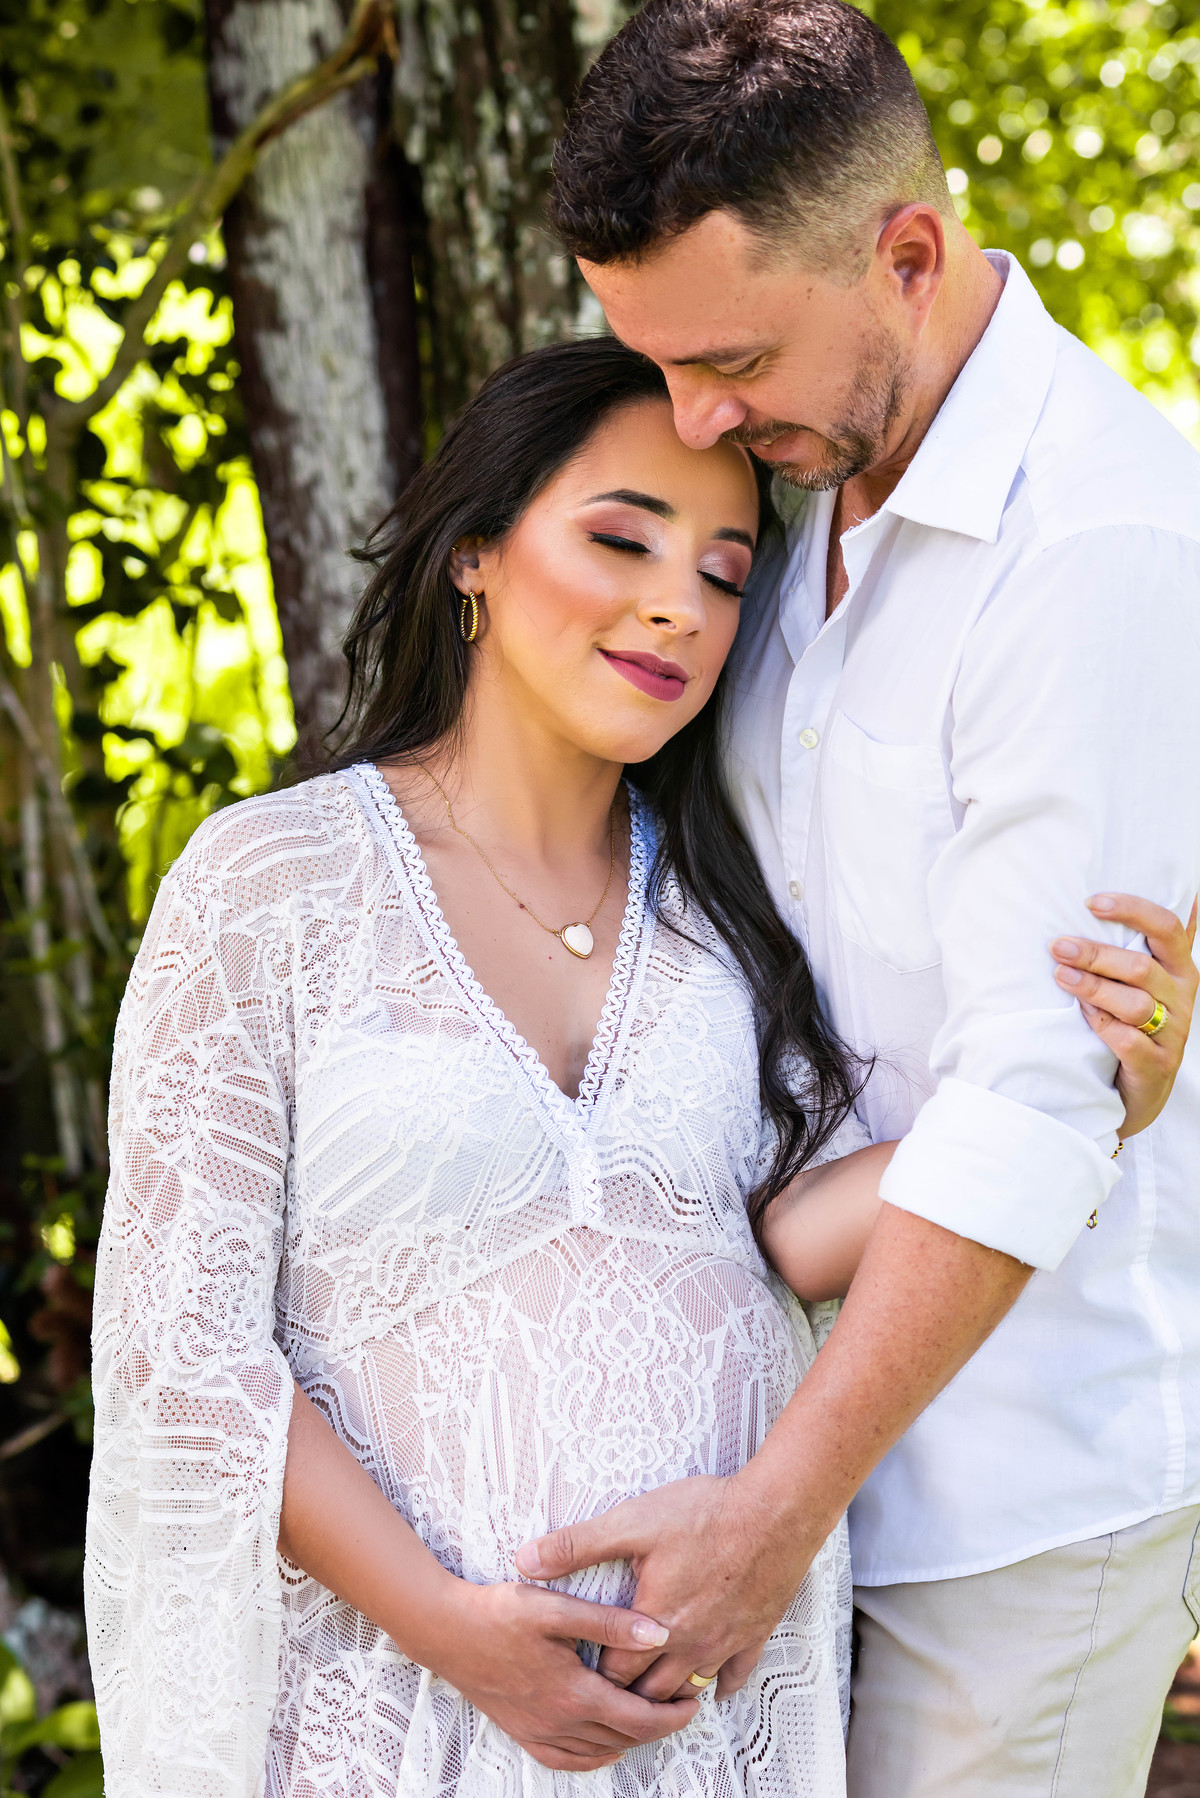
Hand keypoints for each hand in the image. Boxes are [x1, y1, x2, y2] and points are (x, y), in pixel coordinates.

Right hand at [432, 1577, 698, 1770]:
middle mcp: (559, 1722)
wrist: (445, 1632)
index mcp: (574, 1693)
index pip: (639, 1718)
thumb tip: (658, 1633)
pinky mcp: (521, 1732)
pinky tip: (602, 1742)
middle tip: (682, 1704)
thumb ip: (610, 1623)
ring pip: (599, 1750)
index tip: (693, 1699)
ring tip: (651, 1715)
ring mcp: (538, 1732)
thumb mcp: (556, 1607)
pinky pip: (566, 1759)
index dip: (672, 1714)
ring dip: (630, 1738)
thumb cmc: (499, 1613)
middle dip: (659, 1725)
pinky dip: (593, 1755)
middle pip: (624, 1737)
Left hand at [515, 1474, 813, 1703]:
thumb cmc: (704, 1513)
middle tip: (612, 1691)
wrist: (775, 1512)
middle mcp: (689, 1643)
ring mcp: (726, 1642)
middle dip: (629, 1695)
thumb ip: (576, 1545)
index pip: (614, 1673)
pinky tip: (712, 1685)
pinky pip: (736, 1675)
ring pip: (691, 1689)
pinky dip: (720, 1684)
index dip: (593, 1675)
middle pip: (651, 1691)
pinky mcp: (755, 1632)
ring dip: (669, 1694)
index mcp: (654, 1623)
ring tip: (652, 1694)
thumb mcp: (631, 1522)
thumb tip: (525, 1561)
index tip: (580, 1672)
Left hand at [1051, 893, 1196, 1137]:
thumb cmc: (1133, 1025)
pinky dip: (1103, 1026)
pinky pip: (1129, 1041)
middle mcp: (1182, 997)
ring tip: (1061, 977)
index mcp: (1179, 968)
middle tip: (1058, 947)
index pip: (1167, 927)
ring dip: (1094, 988)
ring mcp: (1173, 1033)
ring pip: (1135, 1003)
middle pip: (1142, 967)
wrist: (1140, 1092)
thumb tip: (1104, 901)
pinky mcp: (1158, 1065)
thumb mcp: (1138, 985)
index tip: (1092, 902)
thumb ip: (1132, 948)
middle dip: (1096, 954)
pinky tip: (1083, 1016)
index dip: (1133, 910)